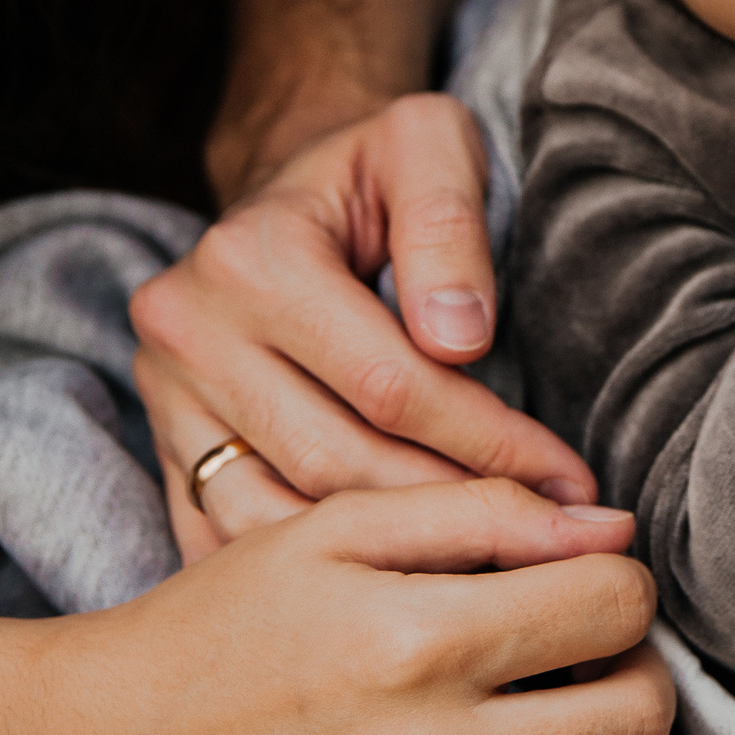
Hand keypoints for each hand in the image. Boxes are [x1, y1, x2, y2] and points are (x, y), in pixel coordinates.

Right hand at [0, 480, 675, 734]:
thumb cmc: (222, 626)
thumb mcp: (335, 526)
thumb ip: (483, 511)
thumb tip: (613, 530)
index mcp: (413, 642)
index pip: (614, 605)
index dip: (616, 577)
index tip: (579, 579)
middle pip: (640, 713)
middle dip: (637, 663)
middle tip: (591, 647)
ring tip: (586, 723)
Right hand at [132, 94, 595, 559]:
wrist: (293, 186)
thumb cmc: (381, 169)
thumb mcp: (428, 146)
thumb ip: (447, 225)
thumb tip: (459, 337)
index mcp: (250, 259)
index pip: (390, 385)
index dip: (490, 442)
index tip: (569, 484)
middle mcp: (188, 330)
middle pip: (334, 460)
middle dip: (451, 512)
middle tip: (546, 547)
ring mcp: (166, 397)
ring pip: (279, 516)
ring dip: (386, 562)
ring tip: (485, 578)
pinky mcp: (165, 446)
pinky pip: (232, 537)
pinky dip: (316, 577)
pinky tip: (398, 589)